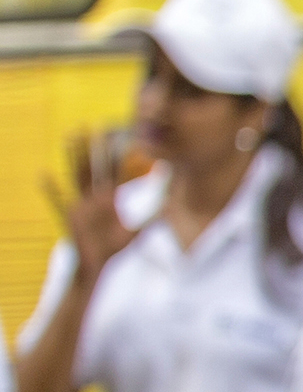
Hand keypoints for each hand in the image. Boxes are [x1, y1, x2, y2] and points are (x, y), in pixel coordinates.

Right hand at [45, 128, 136, 278]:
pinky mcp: (71, 215)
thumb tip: (169, 212)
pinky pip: (58, 200)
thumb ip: (151, 220)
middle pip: (96, 167)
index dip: (123, 159)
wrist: (96, 265)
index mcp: (110, 199)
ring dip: (74, 157)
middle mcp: (95, 197)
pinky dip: (51, 189)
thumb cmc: (114, 248)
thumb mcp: (136, 233)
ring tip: (70, 137)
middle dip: (97, 148)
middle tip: (98, 126)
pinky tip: (43, 174)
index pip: (118, 174)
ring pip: (78, 175)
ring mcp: (82, 204)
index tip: (130, 141)